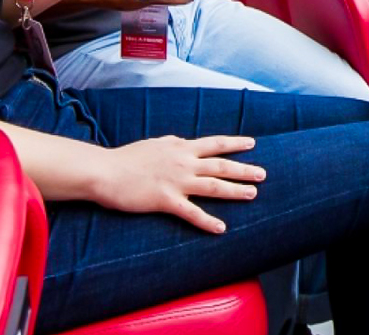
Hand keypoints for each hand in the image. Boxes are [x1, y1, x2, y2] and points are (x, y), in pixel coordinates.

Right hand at [87, 134, 264, 232]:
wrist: (106, 171)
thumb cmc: (127, 158)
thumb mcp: (154, 143)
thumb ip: (172, 143)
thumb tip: (184, 141)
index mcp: (180, 147)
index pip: (214, 143)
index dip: (234, 143)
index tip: (252, 143)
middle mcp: (183, 162)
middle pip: (221, 165)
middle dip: (244, 169)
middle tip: (263, 174)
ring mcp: (176, 181)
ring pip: (214, 186)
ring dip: (235, 191)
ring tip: (253, 194)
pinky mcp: (166, 200)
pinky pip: (192, 212)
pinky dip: (208, 221)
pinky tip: (221, 228)